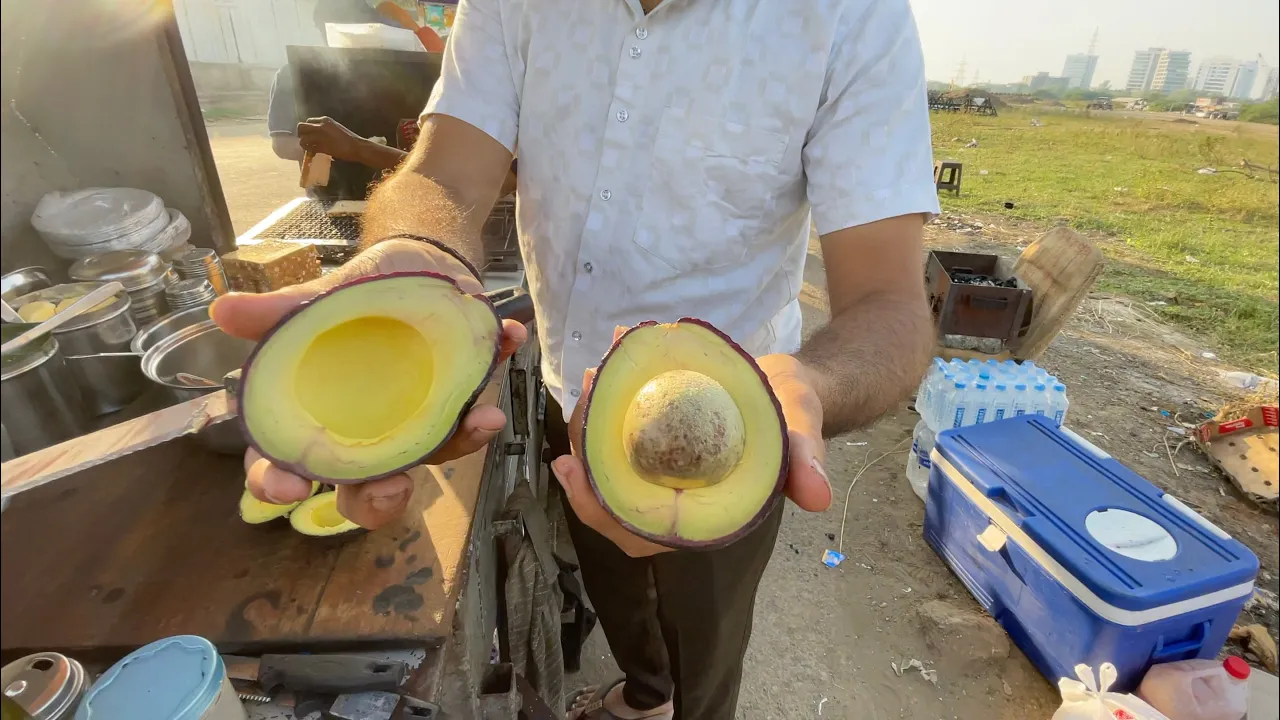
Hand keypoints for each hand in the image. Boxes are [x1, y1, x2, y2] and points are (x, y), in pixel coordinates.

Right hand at [213, 239, 526, 528]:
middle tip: (394, 486)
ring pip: (430, 458)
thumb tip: (223, 310)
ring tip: (482, 417)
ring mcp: (414, 425)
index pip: (285, 464)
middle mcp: (365, 435)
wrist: (414, 264)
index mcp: (317, 418)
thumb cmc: (355, 296)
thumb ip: (280, 313)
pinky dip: (495, 374)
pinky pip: (474, 408)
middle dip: (377, 500)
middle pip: (361, 490)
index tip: (291, 486)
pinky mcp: (456, 406)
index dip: (279, 483)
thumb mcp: (320, 299)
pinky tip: (508, 341)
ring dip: (459, 442)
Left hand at [297, 116, 365, 162]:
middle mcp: (320, 125)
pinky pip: (310, 148)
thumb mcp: (335, 127)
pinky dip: (310, 151)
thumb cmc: (349, 138)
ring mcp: (320, 136)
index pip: (308, 121)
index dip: (307, 129)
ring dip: (304, 144)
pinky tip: (314, 153)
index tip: (309, 135)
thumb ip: (325, 128)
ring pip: (303, 139)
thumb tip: (316, 133)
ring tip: (309, 148)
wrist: (357, 146)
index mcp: (324, 119)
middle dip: (301, 135)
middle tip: (306, 141)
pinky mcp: (321, 146)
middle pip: (301, 127)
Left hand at [550, 331, 832, 558]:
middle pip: (608, 493)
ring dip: (591, 422)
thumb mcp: (804, 432)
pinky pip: (617, 425)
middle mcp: (671, 491)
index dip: (599, 511)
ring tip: (594, 377)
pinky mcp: (651, 434)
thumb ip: (806, 463)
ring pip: (606, 457)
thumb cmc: (796, 414)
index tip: (573, 472)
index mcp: (701, 511)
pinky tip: (606, 367)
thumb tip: (819, 497)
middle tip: (578, 411)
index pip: (637, 531)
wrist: (789, 384)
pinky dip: (607, 400)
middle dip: (584, 456)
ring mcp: (657, 463)